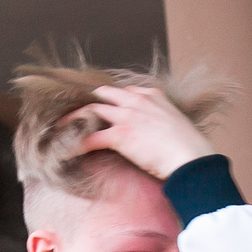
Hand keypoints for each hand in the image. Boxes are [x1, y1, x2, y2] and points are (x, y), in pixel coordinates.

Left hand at [75, 82, 214, 179]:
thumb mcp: (177, 125)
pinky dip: (75, 145)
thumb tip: (157, 135)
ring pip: (91, 110)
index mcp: (153, 96)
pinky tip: (65, 152)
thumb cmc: (189, 149)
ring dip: (73, 119)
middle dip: (87, 102)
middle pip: (103, 94)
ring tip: (59, 128)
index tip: (103, 108)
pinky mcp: (120, 135)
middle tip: (74, 113)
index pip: (125, 91)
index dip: (112, 100)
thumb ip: (162, 122)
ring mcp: (128, 116)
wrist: (192, 159)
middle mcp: (138, 100)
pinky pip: (90, 138)